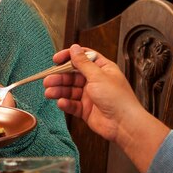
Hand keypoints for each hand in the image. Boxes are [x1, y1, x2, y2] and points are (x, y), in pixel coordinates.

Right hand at [44, 44, 168, 172]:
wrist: (124, 124)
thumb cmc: (117, 99)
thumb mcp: (98, 76)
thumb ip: (83, 63)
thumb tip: (74, 48)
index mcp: (102, 69)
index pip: (83, 58)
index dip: (69, 57)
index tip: (56, 60)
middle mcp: (95, 81)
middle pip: (73, 75)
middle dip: (60, 77)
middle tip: (48, 80)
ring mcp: (90, 96)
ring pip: (70, 90)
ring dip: (59, 90)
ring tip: (49, 92)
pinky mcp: (86, 110)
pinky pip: (72, 104)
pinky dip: (66, 103)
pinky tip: (61, 103)